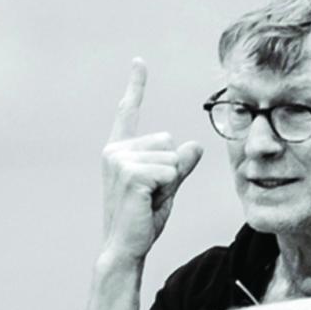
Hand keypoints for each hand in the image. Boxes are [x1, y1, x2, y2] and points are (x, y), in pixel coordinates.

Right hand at [100, 58, 203, 257]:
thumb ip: (180, 165)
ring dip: (168, 182)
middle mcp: (115, 150)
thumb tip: (195, 144)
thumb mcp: (167, 187)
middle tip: (150, 196)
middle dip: (170, 169)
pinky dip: (167, 189)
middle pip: (167, 141)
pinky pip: (170, 171)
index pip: (129, 112)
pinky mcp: (131, 173)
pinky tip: (147, 202)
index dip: (136, 86)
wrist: (125, 248)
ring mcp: (120, 160)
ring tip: (147, 201)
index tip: (140, 61)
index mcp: (120, 150)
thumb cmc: (143, 220)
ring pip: (171, 158)